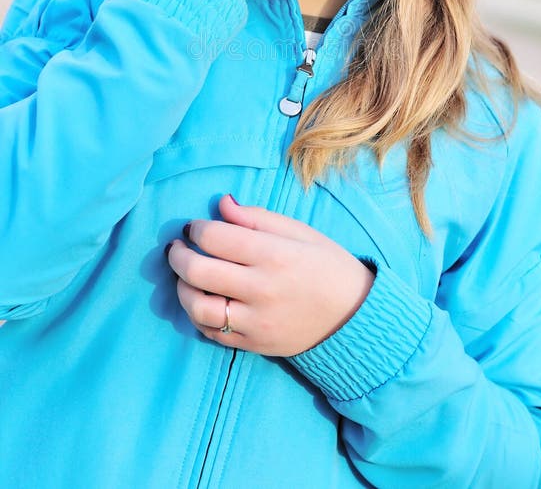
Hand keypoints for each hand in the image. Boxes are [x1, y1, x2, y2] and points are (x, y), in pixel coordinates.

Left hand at [165, 194, 374, 355]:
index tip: (194, 226)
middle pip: (198, 272)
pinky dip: (198, 316)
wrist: (355, 317)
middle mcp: (261, 289)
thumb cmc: (329, 266)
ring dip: (182, 288)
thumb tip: (222, 203)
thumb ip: (257, 218)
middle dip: (178, 255)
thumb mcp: (300, 232)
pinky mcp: (254, 344)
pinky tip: (202, 299)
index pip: (215, 238)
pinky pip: (212, 332)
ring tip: (184, 276)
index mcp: (274, 254)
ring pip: (197, 308)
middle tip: (177, 247)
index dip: (197, 228)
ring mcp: (256, 321)